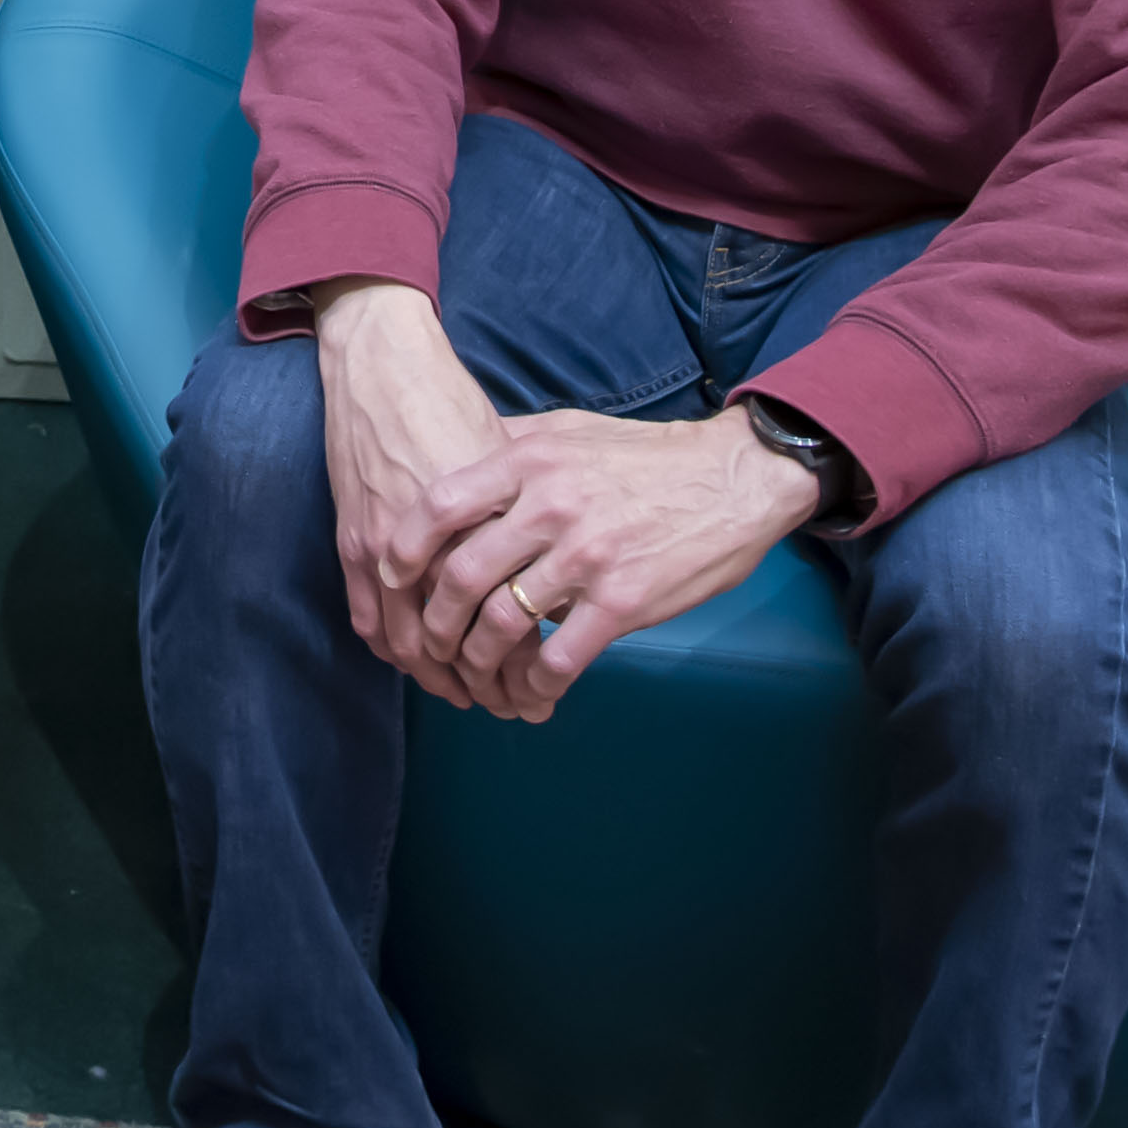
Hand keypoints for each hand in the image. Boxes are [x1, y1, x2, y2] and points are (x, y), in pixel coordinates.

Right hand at [310, 282, 521, 697]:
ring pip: (414, 644)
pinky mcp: (352, 543)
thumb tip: (563, 572)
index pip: (514, 622)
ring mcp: (387, 549)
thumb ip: (531, 521)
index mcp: (490, 527)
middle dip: (488, 684)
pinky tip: (416, 664)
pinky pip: (370, 621)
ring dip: (440, 678)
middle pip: (464, 643)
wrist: (384, 367)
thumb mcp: (512, 462)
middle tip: (511, 705)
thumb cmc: (454, 407)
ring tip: (467, 695)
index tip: (547, 683)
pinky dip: (394, 651)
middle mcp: (439, 545)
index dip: (531, 664)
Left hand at [415, 406, 820, 722]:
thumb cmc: (645, 457)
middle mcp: (551, 506)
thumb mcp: (568, 431)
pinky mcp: (624, 601)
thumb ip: (510, 445)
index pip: (440, 504)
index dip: (405, 548)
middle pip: (461, 574)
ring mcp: (587, 555)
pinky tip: (531, 695)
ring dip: (478, 663)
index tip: (393, 577)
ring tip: (476, 678)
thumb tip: (454, 455)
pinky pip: (559, 657)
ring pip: (503, 623)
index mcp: (531, 462)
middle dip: (434, 623)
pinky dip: (534, 685)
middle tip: (431, 646)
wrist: (734, 478)